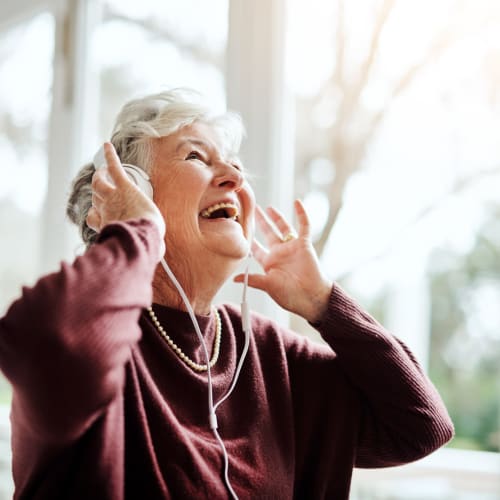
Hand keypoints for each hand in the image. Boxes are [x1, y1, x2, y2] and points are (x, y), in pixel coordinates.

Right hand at [86, 143, 165, 258]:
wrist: (143, 235)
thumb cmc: (143, 244)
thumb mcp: (143, 248)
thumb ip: (148, 248)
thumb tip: (158, 254)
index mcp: (107, 225)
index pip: (93, 217)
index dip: (95, 215)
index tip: (99, 216)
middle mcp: (105, 210)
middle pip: (95, 198)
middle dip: (97, 193)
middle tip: (102, 186)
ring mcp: (112, 196)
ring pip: (98, 182)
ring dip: (100, 175)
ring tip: (102, 169)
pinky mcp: (124, 186)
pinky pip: (114, 167)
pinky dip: (110, 156)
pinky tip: (108, 145)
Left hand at [234, 200, 331, 323]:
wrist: (311, 297)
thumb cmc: (290, 295)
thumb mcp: (268, 286)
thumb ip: (253, 280)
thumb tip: (234, 278)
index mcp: (270, 263)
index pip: (257, 249)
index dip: (250, 242)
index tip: (241, 232)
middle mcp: (280, 253)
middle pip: (268, 234)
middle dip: (260, 223)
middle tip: (252, 210)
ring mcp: (293, 247)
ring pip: (283, 227)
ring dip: (276, 217)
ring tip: (268, 207)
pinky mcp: (305, 244)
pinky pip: (304, 226)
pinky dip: (301, 214)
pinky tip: (297, 202)